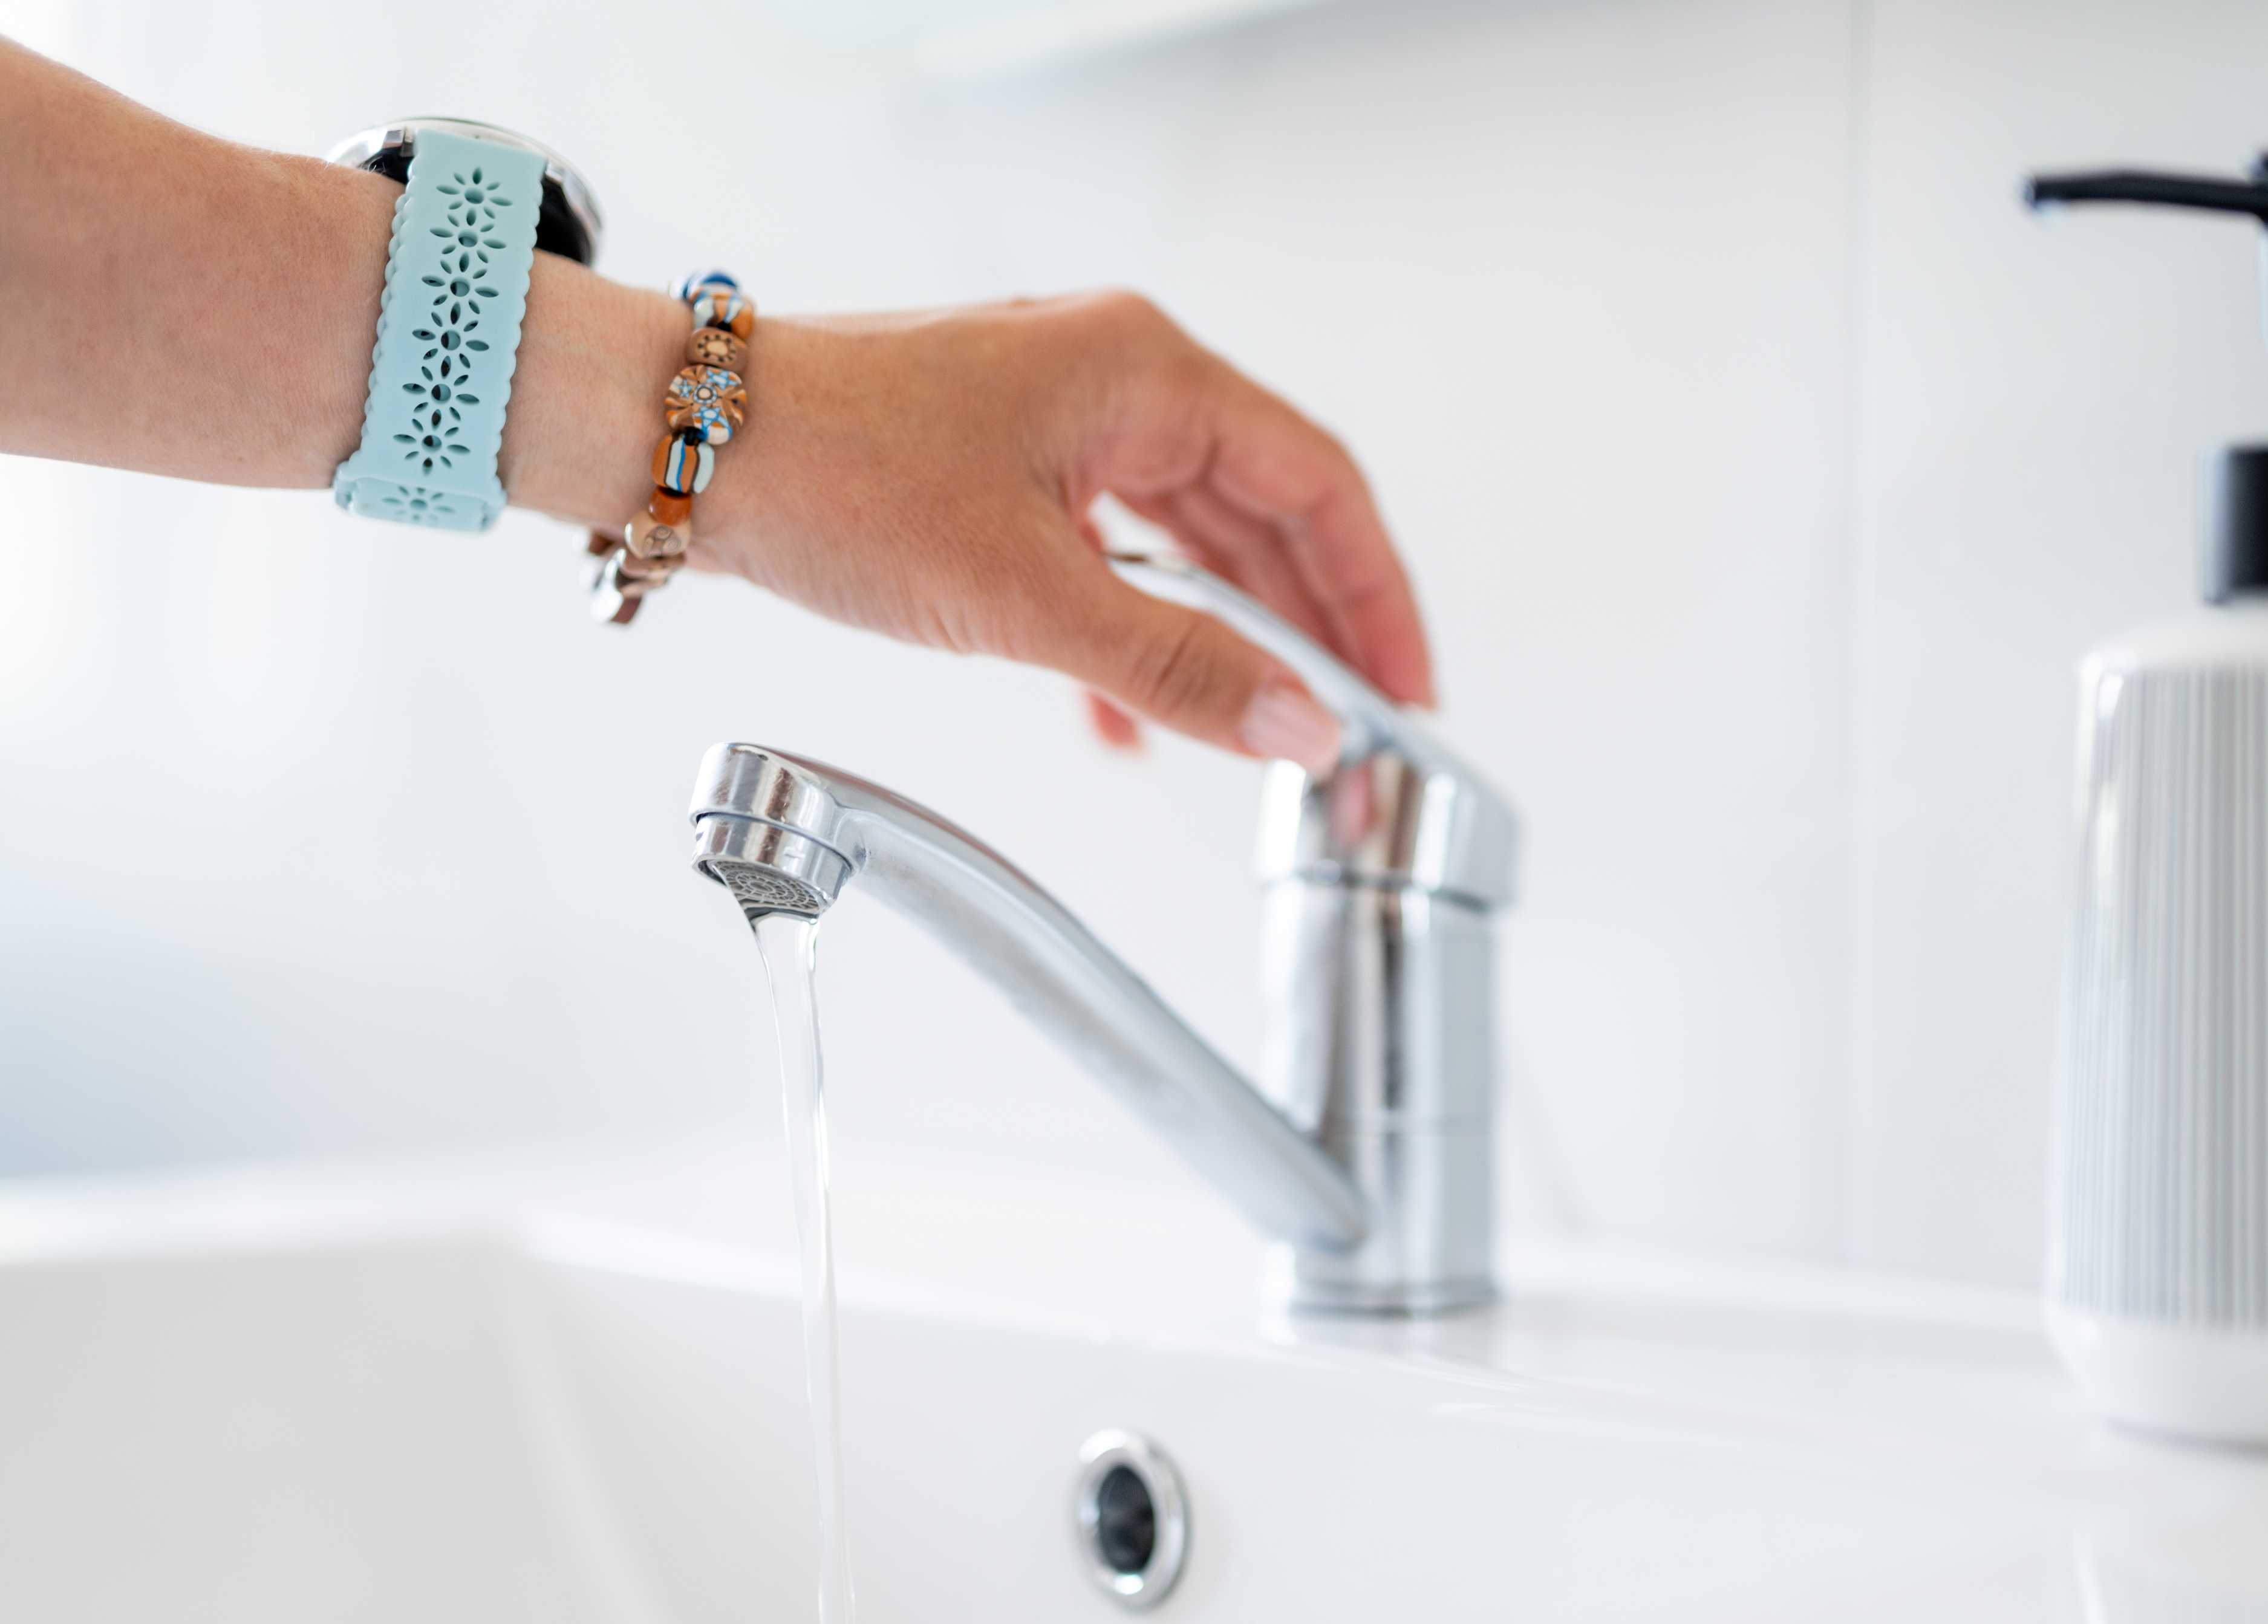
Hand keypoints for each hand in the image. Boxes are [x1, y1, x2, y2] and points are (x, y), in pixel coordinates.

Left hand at [686, 293, 1433, 769]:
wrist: (681, 447)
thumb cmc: (833, 474)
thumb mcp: (1028, 595)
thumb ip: (1174, 667)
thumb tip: (1298, 727)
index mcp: (1146, 374)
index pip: (1316, 485)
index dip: (1374, 595)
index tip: (1409, 689)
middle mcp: (1115, 383)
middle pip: (1260, 511)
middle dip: (1308, 627)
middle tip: (1349, 726)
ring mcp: (1056, 424)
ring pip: (1183, 538)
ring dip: (1222, 634)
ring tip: (1265, 729)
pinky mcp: (1003, 469)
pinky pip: (1105, 553)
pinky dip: (1131, 631)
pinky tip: (1127, 719)